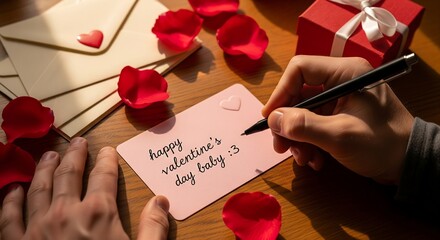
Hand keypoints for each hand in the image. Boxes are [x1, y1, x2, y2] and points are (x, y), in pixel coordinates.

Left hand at [0, 137, 168, 239]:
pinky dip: (11, 200)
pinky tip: (14, 190)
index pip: (104, 176)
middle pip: (69, 174)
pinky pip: (9, 217)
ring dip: (45, 169)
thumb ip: (153, 228)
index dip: (107, 160)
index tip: (107, 150)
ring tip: (48, 156)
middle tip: (77, 142)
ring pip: (39, 188)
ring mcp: (37, 227)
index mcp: (98, 213)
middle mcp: (66, 212)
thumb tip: (161, 201)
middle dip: (74, 155)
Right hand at [262, 55, 413, 183]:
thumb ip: (304, 126)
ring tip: (303, 159)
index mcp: (345, 73)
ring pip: (304, 112)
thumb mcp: (340, 136)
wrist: (408, 163)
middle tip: (280, 147)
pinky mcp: (340, 114)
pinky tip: (316, 160)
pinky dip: (310, 142)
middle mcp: (341, 81)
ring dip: (298, 137)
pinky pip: (315, 123)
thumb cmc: (381, 144)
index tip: (270, 118)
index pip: (299, 69)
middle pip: (299, 94)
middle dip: (288, 123)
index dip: (281, 92)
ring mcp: (340, 98)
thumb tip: (273, 120)